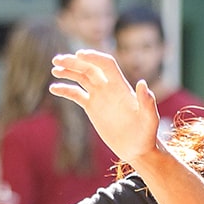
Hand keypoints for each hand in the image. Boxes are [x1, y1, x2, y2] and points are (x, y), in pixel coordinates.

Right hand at [50, 49, 161, 163]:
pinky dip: (65, 89)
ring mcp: (100, 97)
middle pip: (90, 68)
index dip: (93, 58)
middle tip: (56, 60)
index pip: (106, 65)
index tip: (78, 55)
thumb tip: (142, 83)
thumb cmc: (147, 134)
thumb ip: (147, 102)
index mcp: (121, 87)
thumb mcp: (150, 119)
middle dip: (74, 62)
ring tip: (55, 69)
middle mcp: (109, 88)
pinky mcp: (92, 107)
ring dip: (68, 71)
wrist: (138, 148)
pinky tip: (53, 88)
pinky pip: (76, 94)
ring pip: (81, 78)